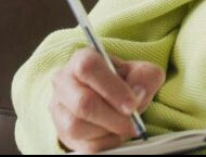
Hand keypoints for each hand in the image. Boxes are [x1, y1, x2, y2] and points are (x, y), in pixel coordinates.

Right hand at [49, 48, 164, 153]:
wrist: (110, 97)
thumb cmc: (124, 81)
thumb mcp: (141, 72)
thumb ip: (145, 77)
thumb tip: (138, 92)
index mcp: (82, 59)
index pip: (89, 68)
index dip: (112, 88)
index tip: (132, 104)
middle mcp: (64, 82)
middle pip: (82, 103)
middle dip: (113, 116)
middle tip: (134, 122)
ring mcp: (59, 109)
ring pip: (78, 127)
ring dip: (108, 130)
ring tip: (124, 124)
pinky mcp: (62, 133)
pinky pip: (83, 146)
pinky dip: (105, 143)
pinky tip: (115, 133)